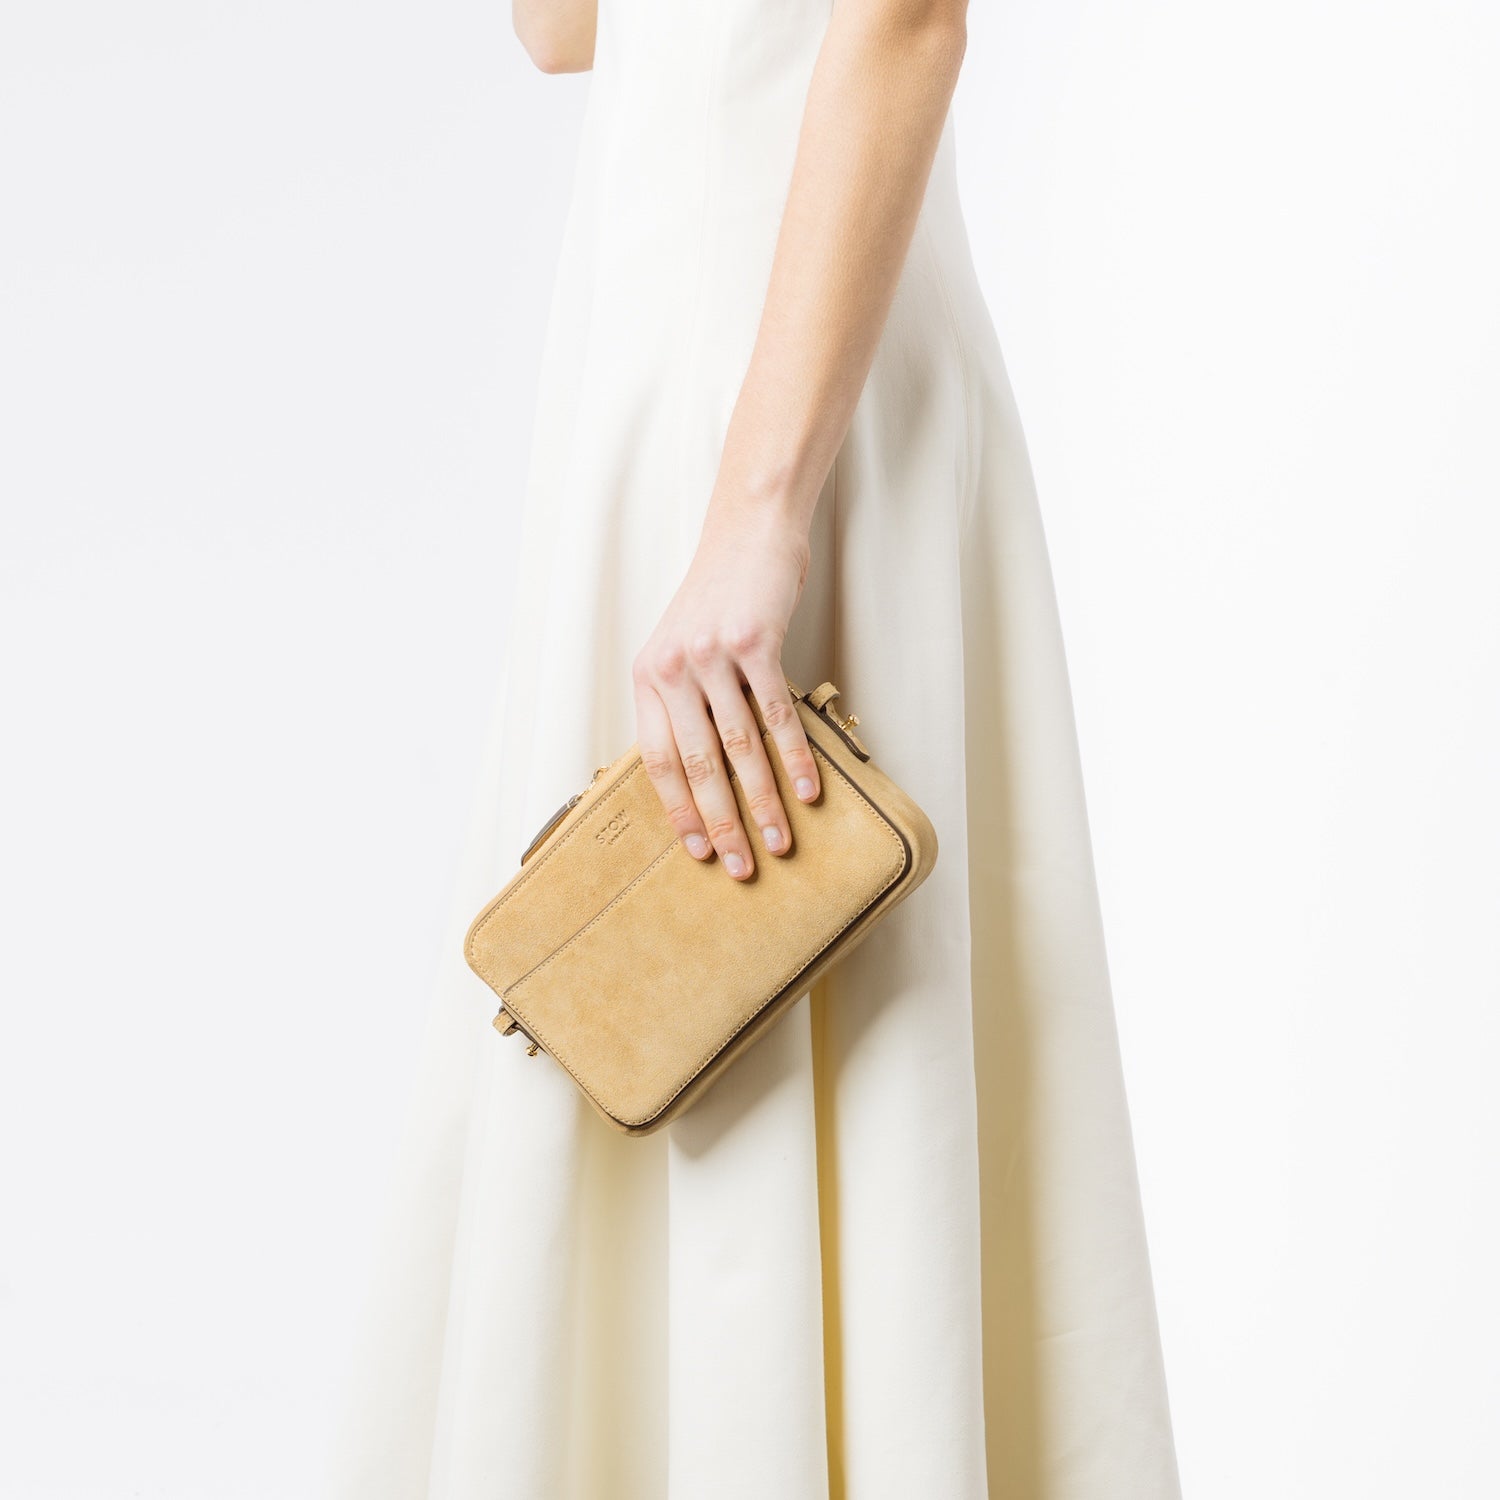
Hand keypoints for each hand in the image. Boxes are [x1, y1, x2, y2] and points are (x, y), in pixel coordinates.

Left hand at [632, 500, 821, 879]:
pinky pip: (776, 714)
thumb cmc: (720, 597)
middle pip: (696, 763)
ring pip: (738, 746)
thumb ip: (684, 703)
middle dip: (720, 822)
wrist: (749, 533)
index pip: (656, 760)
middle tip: (739, 866)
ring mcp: (712, 655)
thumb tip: (703, 774)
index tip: (698, 850)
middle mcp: (671, 668)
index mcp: (647, 676)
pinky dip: (794, 757)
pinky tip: (807, 790)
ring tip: (778, 841)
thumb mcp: (682, 647)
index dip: (678, 810)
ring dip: (761, 802)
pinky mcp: (755, 643)